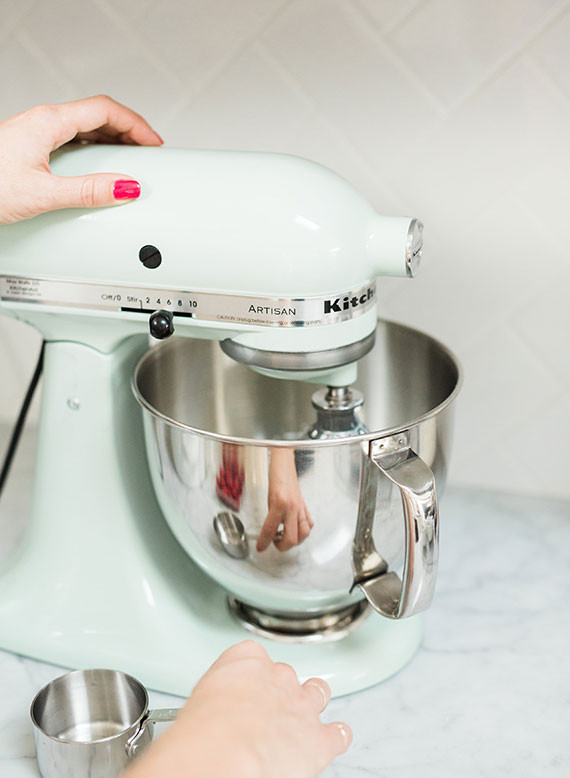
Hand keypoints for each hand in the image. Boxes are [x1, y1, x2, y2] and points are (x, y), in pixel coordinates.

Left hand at [0, 95, 162, 223]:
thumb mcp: (44, 194)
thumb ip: (89, 191)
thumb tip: (125, 187)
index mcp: (48, 122)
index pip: (105, 110)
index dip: (136, 124)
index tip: (154, 142)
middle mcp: (41, 122)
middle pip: (97, 114)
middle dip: (128, 131)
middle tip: (148, 150)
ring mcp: (34, 133)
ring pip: (84, 126)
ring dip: (111, 140)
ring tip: (129, 159)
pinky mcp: (29, 147)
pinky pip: (70, 140)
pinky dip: (92, 150)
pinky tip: (96, 169)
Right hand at [124, 641, 351, 777]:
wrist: (223, 754)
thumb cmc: (203, 731)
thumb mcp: (199, 698)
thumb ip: (216, 695)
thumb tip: (209, 716)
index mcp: (246, 660)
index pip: (254, 655)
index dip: (252, 673)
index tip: (245, 685)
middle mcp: (278, 677)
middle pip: (286, 674)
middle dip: (280, 690)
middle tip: (267, 710)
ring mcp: (302, 706)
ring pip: (317, 692)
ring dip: (312, 703)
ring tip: (304, 716)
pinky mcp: (320, 739)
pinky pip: (339, 733)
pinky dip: (336, 736)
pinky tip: (330, 739)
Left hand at [257, 448, 313, 551]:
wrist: (285, 467)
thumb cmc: (276, 480)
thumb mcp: (269, 500)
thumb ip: (271, 518)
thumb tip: (269, 534)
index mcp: (279, 504)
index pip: (270, 529)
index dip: (264, 541)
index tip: (261, 547)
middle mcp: (292, 507)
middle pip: (291, 538)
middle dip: (282, 546)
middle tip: (274, 543)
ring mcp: (301, 508)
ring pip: (304, 534)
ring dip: (294, 541)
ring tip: (285, 537)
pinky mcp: (306, 507)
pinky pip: (309, 525)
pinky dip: (303, 531)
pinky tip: (295, 529)